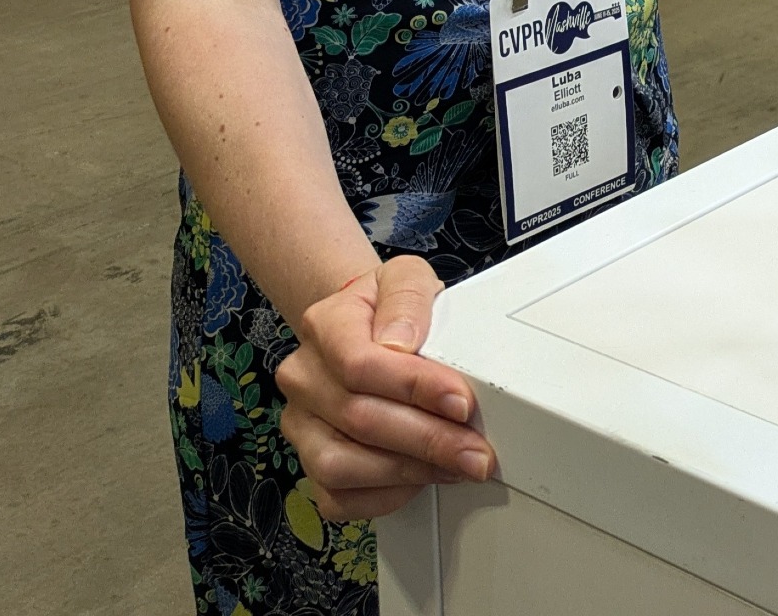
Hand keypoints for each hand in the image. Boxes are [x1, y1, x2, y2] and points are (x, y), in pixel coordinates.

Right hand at [276, 255, 495, 520]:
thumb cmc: (392, 306)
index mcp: (324, 325)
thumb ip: (407, 297)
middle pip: (357, 419)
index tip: (461, 401)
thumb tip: (399, 342)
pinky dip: (384, 497)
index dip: (415, 388)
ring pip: (341, 466)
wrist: (367, 326)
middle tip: (475, 451)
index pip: (360, 363)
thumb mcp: (407, 277)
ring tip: (457, 466)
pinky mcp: (310, 464)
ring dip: (408, 472)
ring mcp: (301, 425)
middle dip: (427, 440)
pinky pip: (338, 499)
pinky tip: (422, 480)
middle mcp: (304, 377)